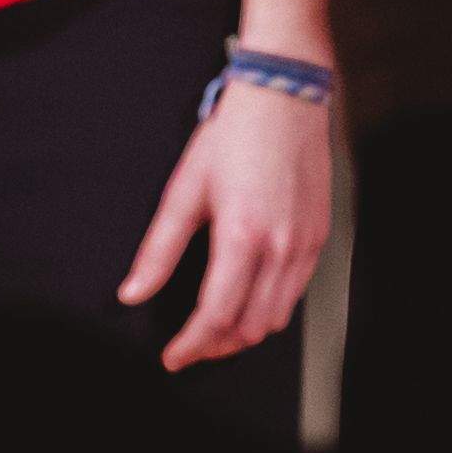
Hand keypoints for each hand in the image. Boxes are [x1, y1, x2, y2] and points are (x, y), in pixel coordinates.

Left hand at [120, 70, 332, 366]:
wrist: (283, 97)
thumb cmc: (234, 135)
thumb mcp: (184, 190)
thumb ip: (158, 250)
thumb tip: (133, 291)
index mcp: (242, 236)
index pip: (216, 316)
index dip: (192, 345)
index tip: (173, 355)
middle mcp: (280, 247)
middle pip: (249, 327)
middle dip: (216, 346)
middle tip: (190, 346)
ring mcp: (305, 244)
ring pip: (277, 318)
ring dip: (244, 333)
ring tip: (216, 329)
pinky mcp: (318, 237)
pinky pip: (296, 293)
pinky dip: (270, 309)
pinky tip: (248, 300)